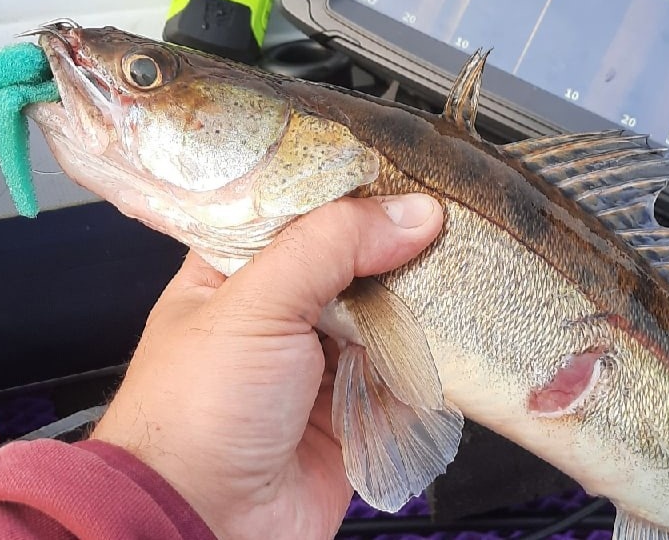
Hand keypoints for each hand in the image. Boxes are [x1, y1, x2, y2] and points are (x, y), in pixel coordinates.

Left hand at [90, 193, 443, 539]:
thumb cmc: (199, 410)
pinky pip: (403, 374)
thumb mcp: (257, 302)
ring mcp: (319, 363)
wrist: (202, 529)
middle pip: (354, 261)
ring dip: (421, 302)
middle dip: (400, 245)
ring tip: (469, 268)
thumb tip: (415, 210)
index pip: (302, 210)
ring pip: (386, 316)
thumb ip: (333, 245)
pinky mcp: (354, 412)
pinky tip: (458, 332)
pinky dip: (428, 359)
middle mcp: (279, 312)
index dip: (353, 188)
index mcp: (236, 270)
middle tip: (456, 215)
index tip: (412, 165)